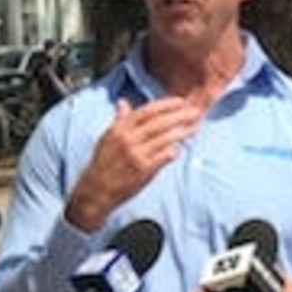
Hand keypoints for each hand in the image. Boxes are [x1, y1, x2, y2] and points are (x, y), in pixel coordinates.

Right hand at [65, 98, 200, 230]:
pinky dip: (173, 151)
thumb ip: (119, 120)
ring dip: (181, 132)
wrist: (96, 189)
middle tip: (194, 112)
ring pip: (164, 138)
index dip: (165, 105)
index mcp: (120, 129)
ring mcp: (136, 154)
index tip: (181, 102)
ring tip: (194, 128)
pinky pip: (163, 157)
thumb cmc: (103, 163)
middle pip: (159, 123)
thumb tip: (123, 103)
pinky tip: (179, 149)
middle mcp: (128, 139)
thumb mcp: (107, 137)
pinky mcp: (143, 170)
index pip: (147, 111)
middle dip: (179, 116)